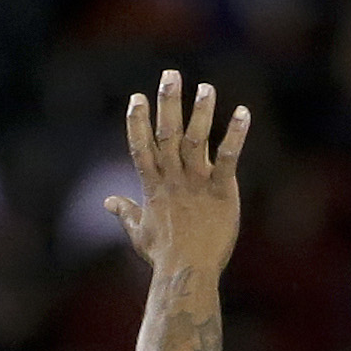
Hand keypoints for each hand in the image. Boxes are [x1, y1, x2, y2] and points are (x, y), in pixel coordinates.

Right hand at [107, 71, 250, 282]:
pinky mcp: (220, 191)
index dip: (138, 121)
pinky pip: (227, 159)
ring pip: (196, 140)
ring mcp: (196, 183)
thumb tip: (108, 202)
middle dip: (168, 103)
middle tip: (171, 74)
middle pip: (168, 134)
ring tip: (206, 88)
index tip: (137, 97)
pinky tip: (242, 113)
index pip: (141, 147)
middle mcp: (173, 179)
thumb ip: (126, 212)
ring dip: (201, 112)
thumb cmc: (163, 257)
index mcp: (153, 186)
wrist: (187, 275)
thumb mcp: (139, 233)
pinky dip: (235, 135)